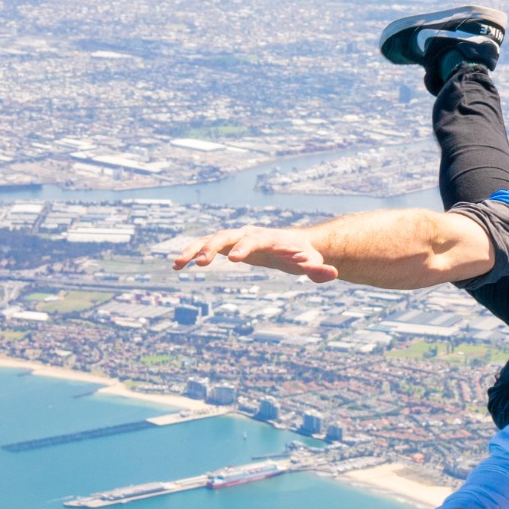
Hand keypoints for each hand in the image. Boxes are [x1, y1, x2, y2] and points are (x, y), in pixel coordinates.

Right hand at [170, 225, 335, 279]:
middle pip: (227, 236)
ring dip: (195, 249)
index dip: (244, 248)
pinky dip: (192, 253)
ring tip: (178, 263)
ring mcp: (237, 238)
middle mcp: (249, 234)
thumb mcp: (314, 263)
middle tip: (200, 262)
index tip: (233, 260)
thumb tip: (332, 274)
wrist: (295, 246)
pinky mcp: (228, 245)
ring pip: (211, 240)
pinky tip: (176, 265)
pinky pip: (206, 247)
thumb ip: (320, 269)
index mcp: (268, 237)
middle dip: (213, 247)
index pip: (254, 240)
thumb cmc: (304, 256)